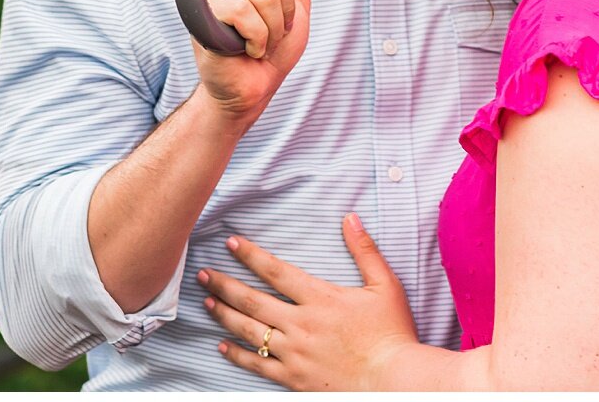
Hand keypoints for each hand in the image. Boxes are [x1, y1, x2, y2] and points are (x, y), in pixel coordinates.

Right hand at [191, 0, 312, 121]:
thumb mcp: (296, 0)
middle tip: (274, 26)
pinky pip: (245, 13)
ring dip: (273, 27)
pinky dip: (259, 38)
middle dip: (286, 6)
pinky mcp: (203, 18)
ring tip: (261, 40)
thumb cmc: (273, 46)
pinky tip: (249, 48)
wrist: (255, 87)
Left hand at [198, 215, 418, 390]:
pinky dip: (238, 355)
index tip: (231, 243)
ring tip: (208, 303)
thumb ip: (365, 250)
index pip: (277, 272)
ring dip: (226, 315)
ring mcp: (295, 353)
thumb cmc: (392, 333)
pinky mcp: (295, 378)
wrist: (394, 381)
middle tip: (204, 274)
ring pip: (250, 331)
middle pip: (253, 300)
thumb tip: (350, 218)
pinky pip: (259, 365)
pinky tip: (223, 347)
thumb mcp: (385, 286)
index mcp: (321, 298)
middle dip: (225, 285)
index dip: (251, 256)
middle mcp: (301, 324)